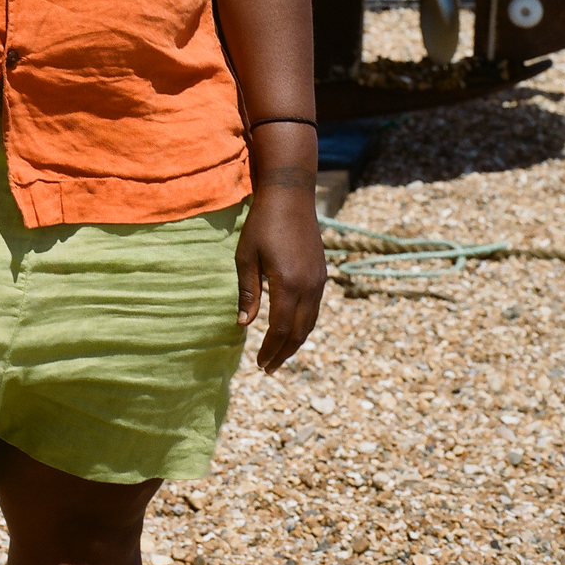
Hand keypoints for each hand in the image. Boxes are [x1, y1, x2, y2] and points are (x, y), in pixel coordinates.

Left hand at [235, 180, 327, 371]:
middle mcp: (308, 287)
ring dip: (295, 342)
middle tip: (268, 368)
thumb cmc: (262, 223)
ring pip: (310, 323)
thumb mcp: (246, 257)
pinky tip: (291, 328)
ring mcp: (318, 280)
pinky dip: (303, 325)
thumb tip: (243, 324)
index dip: (270, 349)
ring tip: (279, 354)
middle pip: (299, 333)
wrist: (291, 195)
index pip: (280, 329)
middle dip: (283, 353)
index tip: (260, 364)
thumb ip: (247, 292)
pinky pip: (314, 309)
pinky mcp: (321, 274)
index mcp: (287, 284)